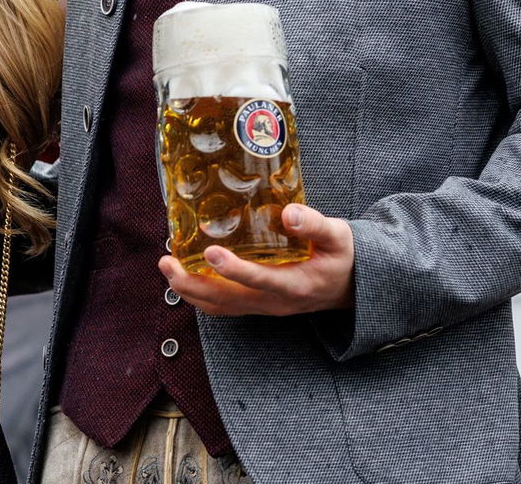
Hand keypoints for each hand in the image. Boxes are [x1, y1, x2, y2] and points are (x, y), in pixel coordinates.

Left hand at [159, 204, 354, 316]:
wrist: (352, 287)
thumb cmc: (343, 257)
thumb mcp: (339, 237)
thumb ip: (315, 225)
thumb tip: (289, 213)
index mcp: (296, 285)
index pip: (261, 281)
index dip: (234, 270)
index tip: (211, 253)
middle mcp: (276, 302)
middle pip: (228, 301)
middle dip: (194, 284)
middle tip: (168, 262)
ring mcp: (265, 307)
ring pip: (221, 307)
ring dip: (190, 291)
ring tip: (167, 267)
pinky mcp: (258, 304)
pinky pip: (224, 306)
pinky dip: (201, 294)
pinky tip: (185, 275)